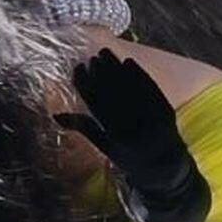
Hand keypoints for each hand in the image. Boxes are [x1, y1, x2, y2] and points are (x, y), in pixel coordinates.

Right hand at [53, 48, 210, 221]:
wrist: (165, 168)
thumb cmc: (129, 158)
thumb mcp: (105, 147)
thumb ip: (84, 128)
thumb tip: (55, 115)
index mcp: (116, 135)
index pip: (96, 103)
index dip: (85, 84)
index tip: (78, 68)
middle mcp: (134, 125)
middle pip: (113, 91)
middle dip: (101, 72)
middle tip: (92, 58)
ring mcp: (152, 116)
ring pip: (130, 86)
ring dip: (117, 67)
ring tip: (105, 53)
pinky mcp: (165, 109)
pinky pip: (150, 87)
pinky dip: (138, 73)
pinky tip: (127, 61)